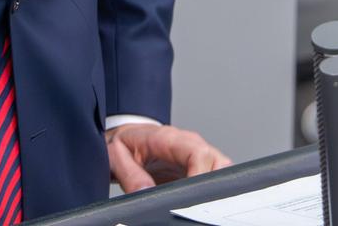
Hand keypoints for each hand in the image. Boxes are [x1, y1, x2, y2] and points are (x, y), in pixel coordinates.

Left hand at [106, 123, 231, 192]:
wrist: (124, 135)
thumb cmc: (122, 143)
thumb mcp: (116, 157)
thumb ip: (130, 176)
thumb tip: (145, 192)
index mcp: (168, 139)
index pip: (198, 153)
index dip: (201, 175)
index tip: (192, 195)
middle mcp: (187, 143)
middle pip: (218, 161)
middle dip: (213, 184)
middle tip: (197, 203)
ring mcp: (194, 153)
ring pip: (221, 168)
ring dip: (214, 186)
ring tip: (197, 203)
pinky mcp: (195, 165)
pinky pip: (213, 175)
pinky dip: (210, 188)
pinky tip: (197, 200)